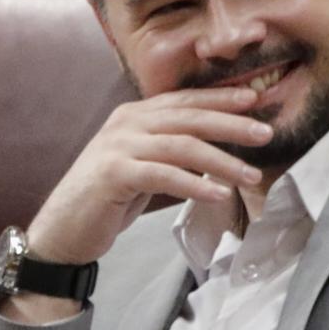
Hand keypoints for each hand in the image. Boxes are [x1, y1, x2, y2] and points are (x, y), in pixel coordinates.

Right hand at [21, 86, 272, 265]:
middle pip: (189, 118)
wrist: (63, 230)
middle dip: (231, 124)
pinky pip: (164, 175)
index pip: (185, 101)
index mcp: (134, 115)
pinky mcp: (113, 174)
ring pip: (181, 146)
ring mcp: (118, 146)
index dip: (221, 99)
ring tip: (250, 175)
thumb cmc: (107, 199)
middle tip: (265, 133)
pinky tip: (218, 195)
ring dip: (221, 161)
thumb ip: (171, 152)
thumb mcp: (144, 166)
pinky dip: (195, 185)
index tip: (255, 100)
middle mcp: (126, 123)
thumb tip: (217, 150)